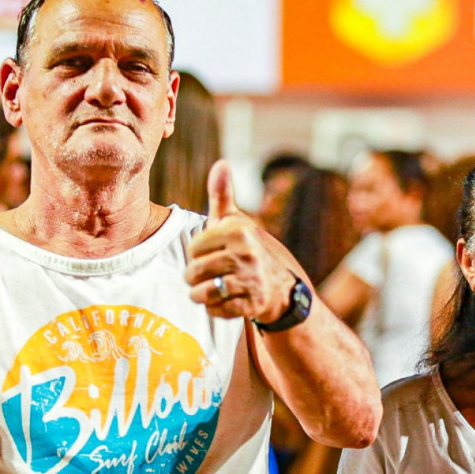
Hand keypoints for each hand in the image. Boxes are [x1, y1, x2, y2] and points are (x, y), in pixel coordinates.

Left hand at [185, 161, 294, 320]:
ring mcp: (251, 280)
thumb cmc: (248, 250)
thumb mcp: (236, 222)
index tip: (208, 254)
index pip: (193, 247)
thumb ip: (222, 195)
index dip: (196, 253)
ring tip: (207, 290)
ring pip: (203, 293)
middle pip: (194, 271)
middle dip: (194, 278)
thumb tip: (221, 163)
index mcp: (238, 231)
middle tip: (204, 276)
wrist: (281, 287)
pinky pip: (217, 310)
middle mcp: (246, 254)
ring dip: (200, 295)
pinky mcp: (253, 304)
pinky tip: (223, 302)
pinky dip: (215, 309)